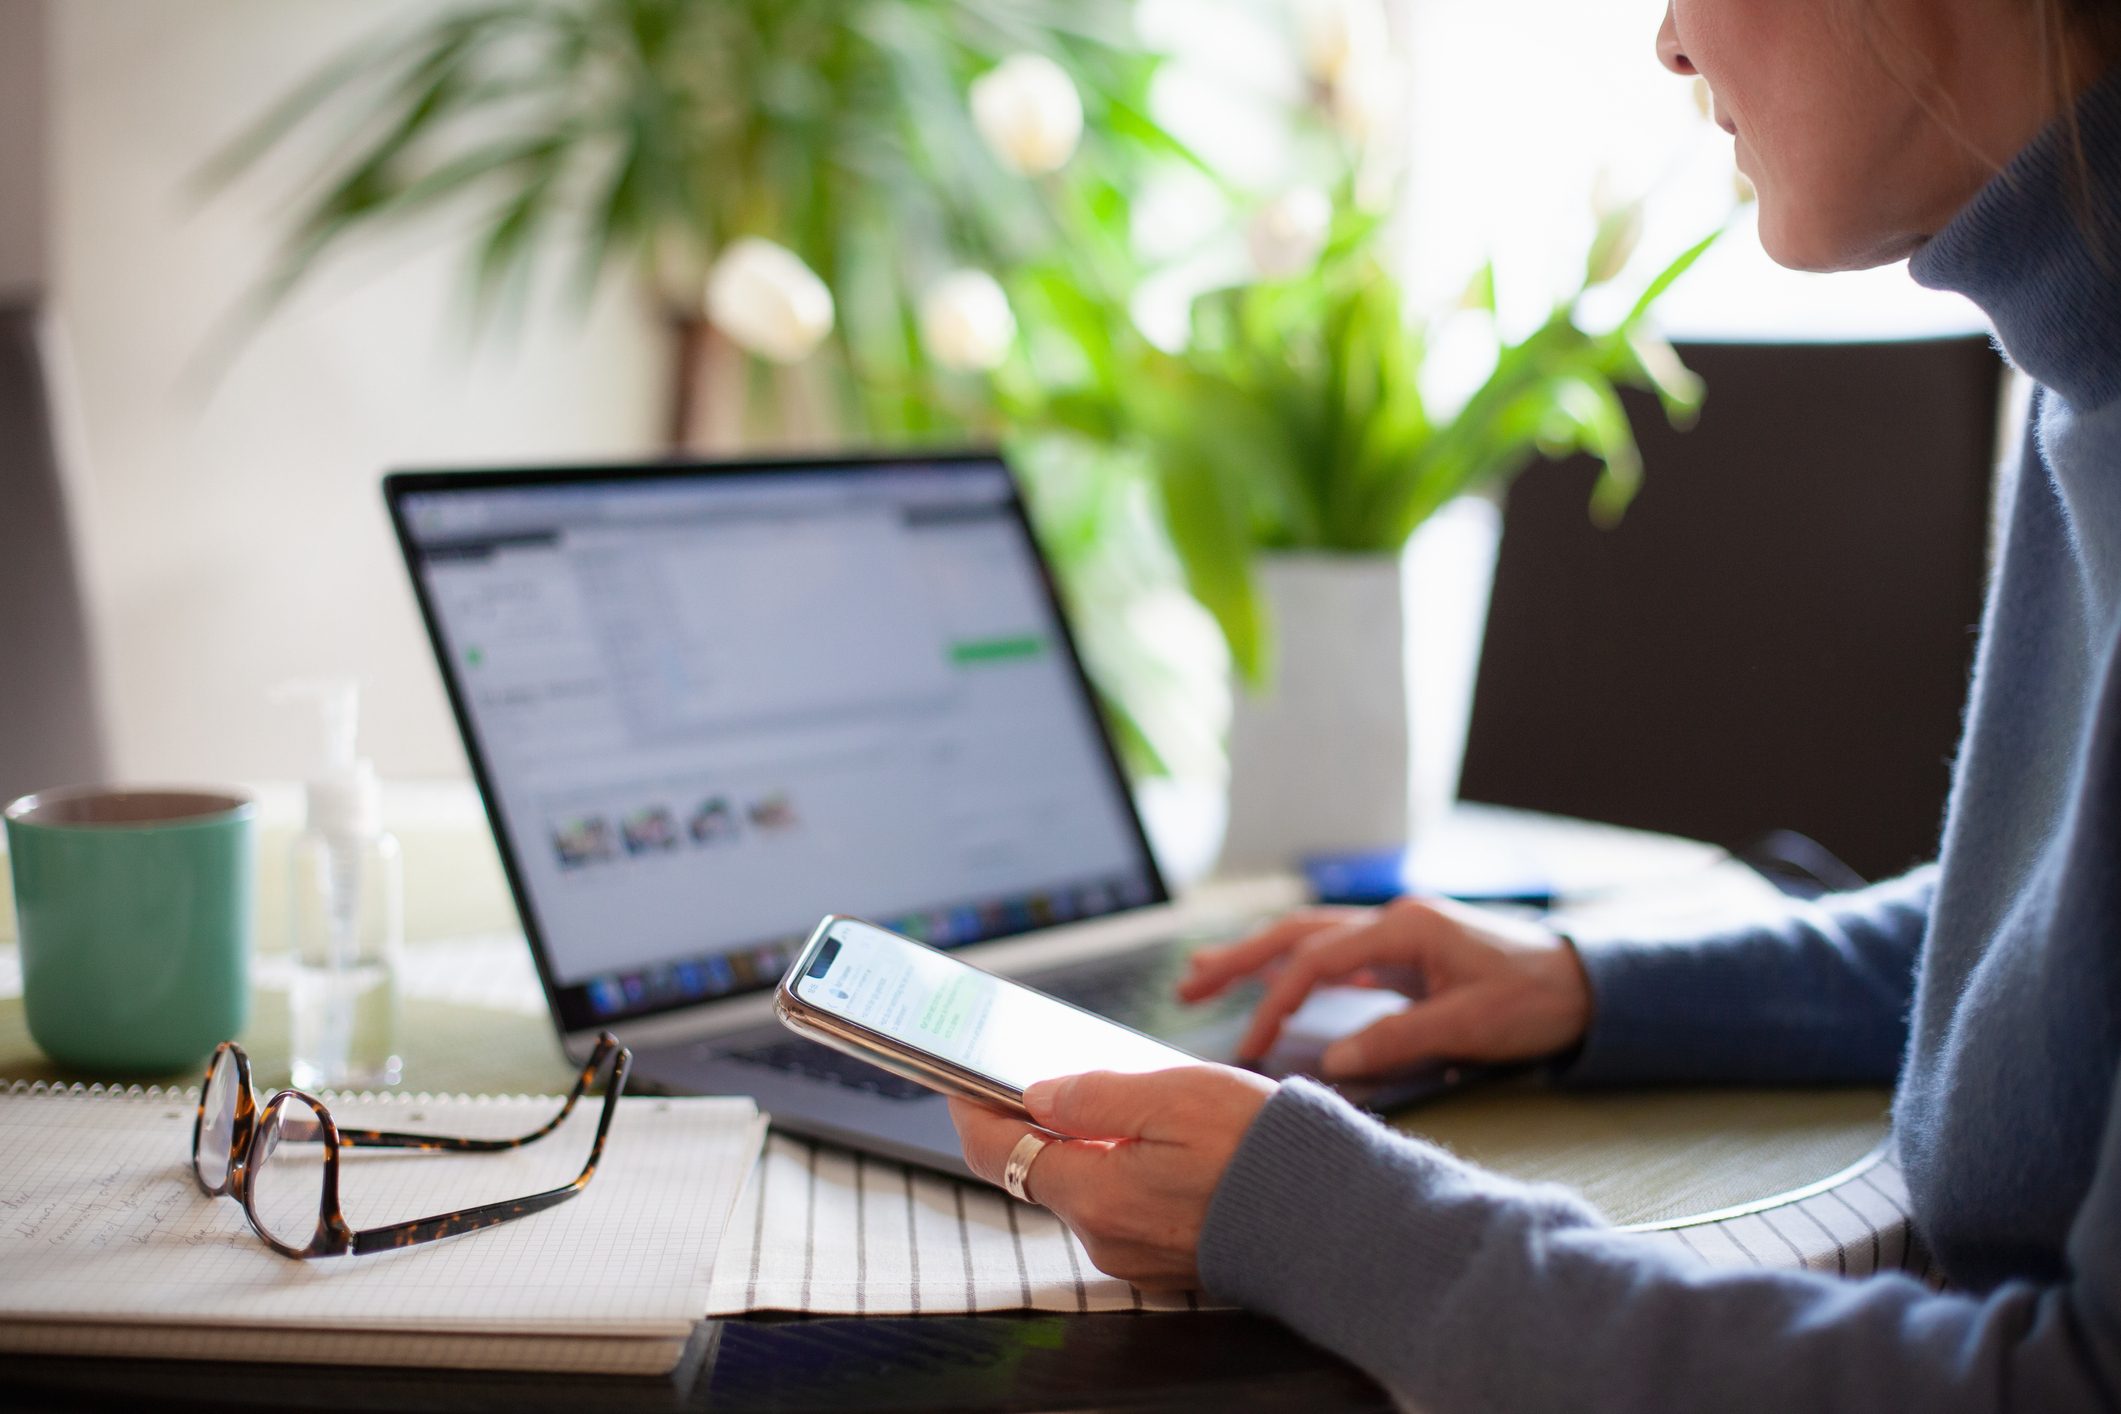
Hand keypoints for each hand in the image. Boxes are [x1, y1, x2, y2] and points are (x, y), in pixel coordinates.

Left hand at [948, 1065, 1274, 1289]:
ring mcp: (1134, 1255)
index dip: (972, 1113)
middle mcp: (1103, 1237)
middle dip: (1036, 1123)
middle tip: (1044, 1074)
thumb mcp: (1173, 1097)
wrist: (1335, 1219)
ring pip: (1084, 1188)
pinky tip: (1156, 1140)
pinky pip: (1123, 1207)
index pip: (999, 1155)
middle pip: (1040, 1171)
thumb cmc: (1262, 1152)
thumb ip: (1094, 1098)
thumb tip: (1037, 1095)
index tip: (958, 1081)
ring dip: (1087, 1146)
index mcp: (1094, 1195)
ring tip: (1119, 1100)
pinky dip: (1122, 1171)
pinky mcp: (1166, 1260)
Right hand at [1178, 896, 1592, 1079]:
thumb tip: (1331, 1061)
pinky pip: (1335, 956)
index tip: (1248, 1045)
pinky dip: (1295, 970)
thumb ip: (1397, 1039)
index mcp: (1404, 927)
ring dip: (1258, 958)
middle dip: (1238, 959)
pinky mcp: (1405, 954)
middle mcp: (1392, 921)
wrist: (1587, 985)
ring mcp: (1397, 934)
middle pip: (1297, 933)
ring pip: (1310, 940)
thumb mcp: (1470, 1024)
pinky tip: (1275, 988)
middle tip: (1187, 986)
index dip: (1275, 1002)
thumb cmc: (1535, 999)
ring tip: (1206, 977)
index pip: (1316, 960)